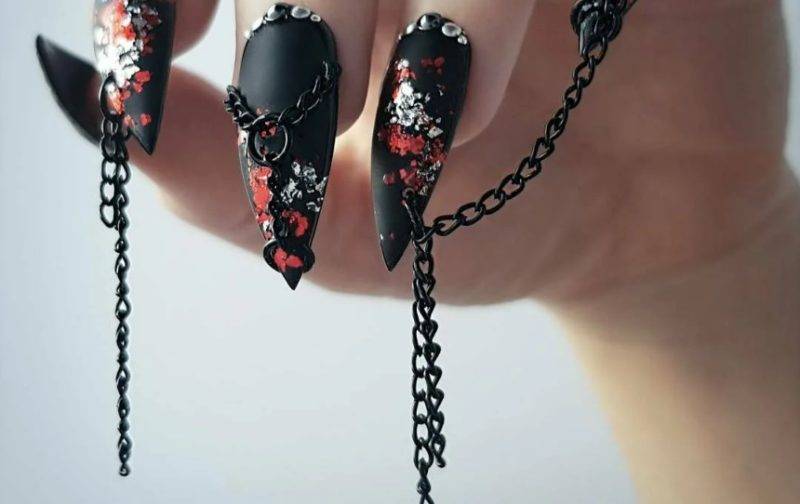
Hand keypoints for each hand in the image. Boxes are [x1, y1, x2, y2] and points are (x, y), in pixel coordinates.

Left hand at [56, 0, 791, 304]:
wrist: (636, 232)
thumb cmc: (484, 220)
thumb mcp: (333, 219)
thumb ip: (209, 171)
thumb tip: (87, 95)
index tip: (172, 37)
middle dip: (298, 5)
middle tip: (310, 107)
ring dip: (408, 3)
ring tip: (428, 130)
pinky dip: (488, 1)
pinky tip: (495, 79)